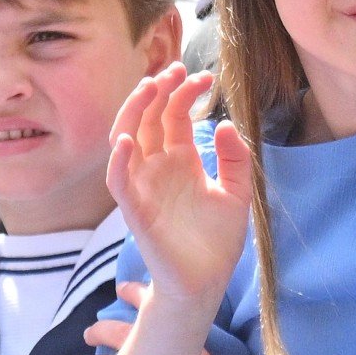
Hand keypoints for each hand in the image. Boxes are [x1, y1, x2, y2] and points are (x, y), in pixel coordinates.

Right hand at [107, 63, 251, 301]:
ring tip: (148, 89)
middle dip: (157, 92)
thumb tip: (227, 125)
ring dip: (133, 113)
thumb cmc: (216, 241)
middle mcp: (157, 168)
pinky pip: (119, 182)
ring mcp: (143, 187)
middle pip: (146, 119)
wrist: (206, 283)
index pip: (174, 116)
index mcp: (180, 160)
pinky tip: (127, 141)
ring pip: (125, 140)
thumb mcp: (237, 193)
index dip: (184, 93)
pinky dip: (118, 161)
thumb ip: (236, 160)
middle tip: (174, 71)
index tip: (204, 78)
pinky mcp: (135, 211)